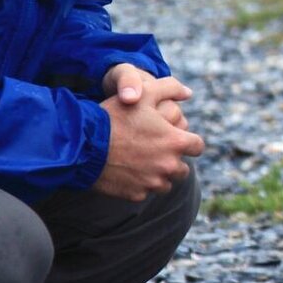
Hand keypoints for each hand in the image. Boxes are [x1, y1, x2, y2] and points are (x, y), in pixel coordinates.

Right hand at [94, 66, 204, 200]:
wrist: (83, 144)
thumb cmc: (115, 116)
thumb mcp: (144, 93)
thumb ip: (169, 88)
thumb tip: (188, 93)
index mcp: (175, 142)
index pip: (198, 147)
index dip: (188, 141)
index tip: (175, 138)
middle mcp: (168, 166)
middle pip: (183, 169)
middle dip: (173, 160)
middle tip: (155, 150)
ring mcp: (152, 183)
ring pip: (166, 183)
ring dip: (159, 174)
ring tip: (141, 162)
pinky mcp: (136, 195)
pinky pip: (145, 192)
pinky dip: (140, 184)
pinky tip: (127, 171)